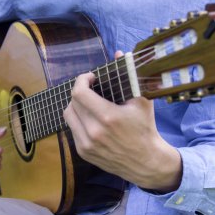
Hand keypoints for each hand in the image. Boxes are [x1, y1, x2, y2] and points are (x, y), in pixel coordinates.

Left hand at [63, 52, 181, 192]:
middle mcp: (94, 132)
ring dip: (76, 105)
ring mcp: (87, 144)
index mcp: (108, 117)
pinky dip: (79, 120)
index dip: (82, 80)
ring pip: (68, 115)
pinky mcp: (84, 152)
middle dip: (81, 91)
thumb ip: (129, 75)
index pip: (79, 92)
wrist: (146, 162)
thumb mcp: (141, 101)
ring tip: (89, 104)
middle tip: (91, 89)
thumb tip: (120, 53)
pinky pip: (72, 129)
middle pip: (72, 102)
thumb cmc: (145, 129)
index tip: (91, 78)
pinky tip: (91, 119)